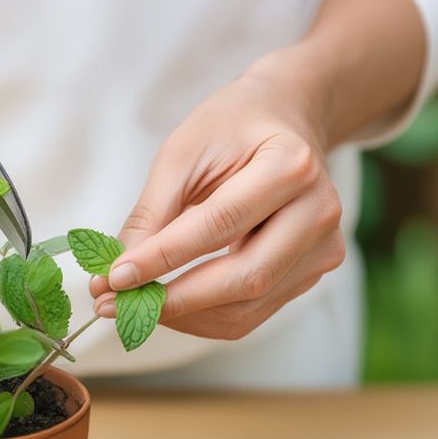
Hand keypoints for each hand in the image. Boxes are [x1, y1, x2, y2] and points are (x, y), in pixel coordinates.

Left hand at [89, 58, 345, 339]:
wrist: (286, 121)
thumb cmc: (232, 128)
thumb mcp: (183, 152)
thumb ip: (152, 214)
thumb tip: (117, 276)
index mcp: (291, 165)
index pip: (220, 224)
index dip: (164, 257)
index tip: (113, 278)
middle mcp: (318, 211)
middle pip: (244, 278)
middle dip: (174, 301)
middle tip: (115, 305)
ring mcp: (323, 247)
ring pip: (247, 309)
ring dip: (184, 317)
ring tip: (134, 307)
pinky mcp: (313, 274)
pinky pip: (252, 314)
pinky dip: (203, 318)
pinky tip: (170, 305)